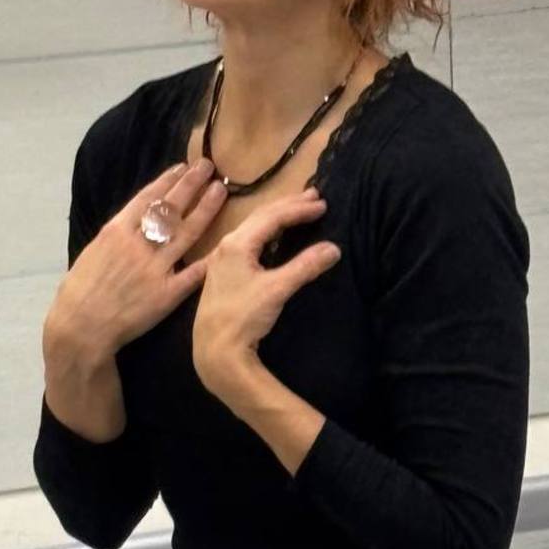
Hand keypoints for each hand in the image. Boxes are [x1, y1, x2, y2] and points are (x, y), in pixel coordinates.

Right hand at [44, 158, 227, 365]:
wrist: (80, 328)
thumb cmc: (79, 292)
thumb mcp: (92, 253)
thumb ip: (116, 236)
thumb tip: (133, 221)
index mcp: (115, 232)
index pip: (147, 198)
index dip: (167, 181)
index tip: (182, 167)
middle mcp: (138, 245)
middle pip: (171, 208)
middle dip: (191, 185)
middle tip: (208, 167)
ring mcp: (154, 269)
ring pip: (186, 233)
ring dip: (205, 209)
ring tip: (220, 190)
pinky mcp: (166, 295)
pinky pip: (193, 273)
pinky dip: (210, 258)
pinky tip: (227, 240)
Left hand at [192, 187, 339, 394]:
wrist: (215, 350)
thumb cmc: (243, 318)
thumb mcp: (277, 290)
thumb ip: (305, 266)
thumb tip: (333, 248)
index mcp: (237, 244)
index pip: (272, 217)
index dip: (299, 209)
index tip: (323, 203)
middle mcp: (226, 246)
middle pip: (260, 216)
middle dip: (288, 206)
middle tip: (313, 198)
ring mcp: (221, 259)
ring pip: (253, 228)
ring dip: (277, 218)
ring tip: (297, 211)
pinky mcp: (223, 273)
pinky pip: (248, 242)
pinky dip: (266, 233)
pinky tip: (273, 238)